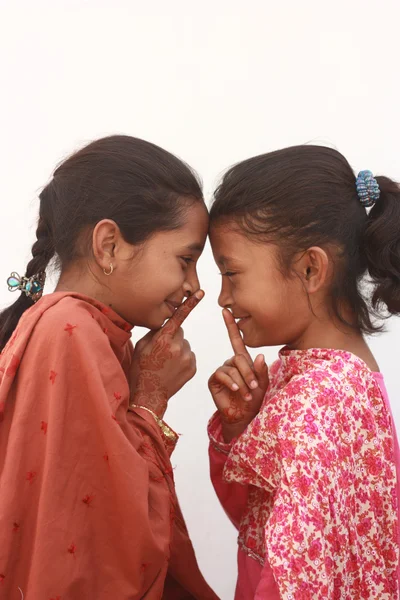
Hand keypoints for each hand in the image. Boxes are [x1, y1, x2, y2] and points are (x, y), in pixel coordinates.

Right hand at [130, 291, 203, 418]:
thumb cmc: (141, 368)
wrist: (149, 394)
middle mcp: (177, 346)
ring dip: (178, 349)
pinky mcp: (193, 367)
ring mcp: (187, 357)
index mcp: (163, 339)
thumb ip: (155, 332)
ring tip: (166, 363)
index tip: (201, 292)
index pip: (179, 317)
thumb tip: (166, 324)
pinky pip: (189, 356)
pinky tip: (173, 369)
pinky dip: (183, 359)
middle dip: (173, 337)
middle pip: (180, 332)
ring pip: (185, 344)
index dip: (190, 304)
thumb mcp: (141, 346)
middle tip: (162, 351)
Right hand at [208, 309, 268, 441]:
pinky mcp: (214, 380)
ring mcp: (222, 371)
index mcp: (242, 360)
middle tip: (254, 387)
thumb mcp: (262, 384)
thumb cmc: (253, 399)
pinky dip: (232, 382)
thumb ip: (261, 371)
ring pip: (232, 368)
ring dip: (242, 382)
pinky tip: (236, 390)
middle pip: (239, 358)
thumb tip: (260, 356)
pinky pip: (223, 374)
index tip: (225, 309)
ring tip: (247, 394)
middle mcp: (230, 363)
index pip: (236, 339)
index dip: (231, 324)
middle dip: (249, 373)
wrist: (243, 416)